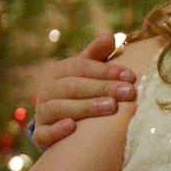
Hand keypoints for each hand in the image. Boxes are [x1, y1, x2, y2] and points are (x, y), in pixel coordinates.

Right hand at [33, 33, 136, 147]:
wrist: (59, 118)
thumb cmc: (82, 87)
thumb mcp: (89, 69)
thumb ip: (98, 54)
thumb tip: (109, 36)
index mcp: (60, 71)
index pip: (82, 67)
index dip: (106, 70)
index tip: (130, 76)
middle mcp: (48, 90)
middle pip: (73, 86)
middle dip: (103, 88)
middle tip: (128, 92)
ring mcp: (42, 112)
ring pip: (59, 108)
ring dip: (86, 107)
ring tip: (111, 107)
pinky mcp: (40, 134)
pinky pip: (43, 133)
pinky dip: (56, 130)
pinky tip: (72, 127)